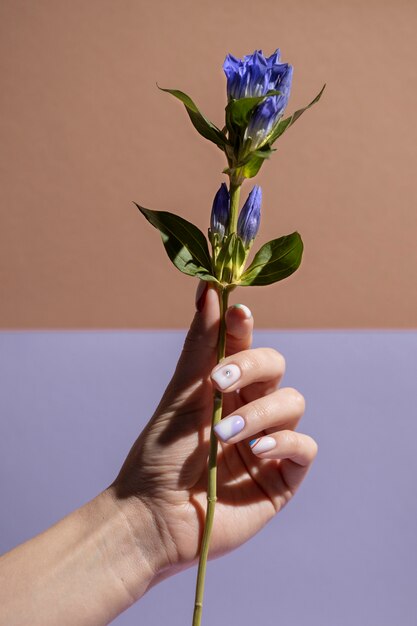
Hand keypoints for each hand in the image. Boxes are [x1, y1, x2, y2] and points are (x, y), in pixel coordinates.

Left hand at [112, 282, 317, 581]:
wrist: (154, 517)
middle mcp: (249, 408)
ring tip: (225, 435)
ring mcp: (268, 441)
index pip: (244, 344)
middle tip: (218, 384)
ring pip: (291, 403)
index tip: (236, 313)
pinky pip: (304, 446)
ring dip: (260, 413)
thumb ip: (201, 344)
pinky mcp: (282, 475)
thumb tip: (208, 287)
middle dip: (252, 368)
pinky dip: (284, 442)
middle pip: (275, 367)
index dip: (244, 326)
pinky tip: (256, 451)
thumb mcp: (181, 394)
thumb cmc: (160, 455)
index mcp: (224, 387)